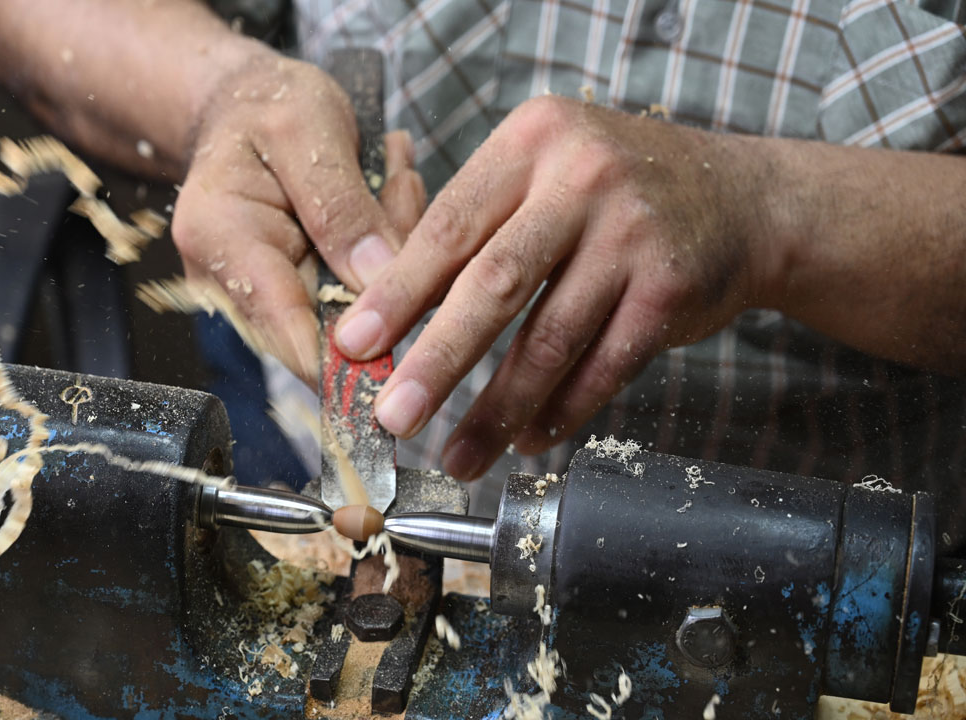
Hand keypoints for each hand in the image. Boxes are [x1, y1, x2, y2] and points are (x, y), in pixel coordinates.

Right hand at [171, 52, 425, 382]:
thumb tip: (378, 285)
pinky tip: (382, 194)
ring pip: (355, 311)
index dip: (349, 355)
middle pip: (330, 326)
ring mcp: (265, 295)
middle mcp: (231, 283)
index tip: (409, 340)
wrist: (242, 106)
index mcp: (219, 238)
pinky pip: (359, 294)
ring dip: (390, 251)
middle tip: (399, 185)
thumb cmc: (267, 107)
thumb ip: (342, 208)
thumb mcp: (307, 130)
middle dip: (386, 272)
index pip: (286, 328)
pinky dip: (385, 250)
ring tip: (387, 176)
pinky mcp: (298, 294)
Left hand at [334, 95, 778, 479]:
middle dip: (438, 361)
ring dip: (499, 409)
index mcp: (531, 142)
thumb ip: (477, 226)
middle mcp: (583, 178)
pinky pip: (605, 365)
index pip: (449, 226)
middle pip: (495, 284)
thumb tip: (389, 315)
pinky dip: (562, 410)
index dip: (396, 293)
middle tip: (395, 415)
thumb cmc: (612, 193)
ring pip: (550, 338)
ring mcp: (633, 234)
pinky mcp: (671, 288)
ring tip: (459, 455)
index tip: (354, 344)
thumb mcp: (542, 172)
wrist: (742, 197)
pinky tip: (528, 439)